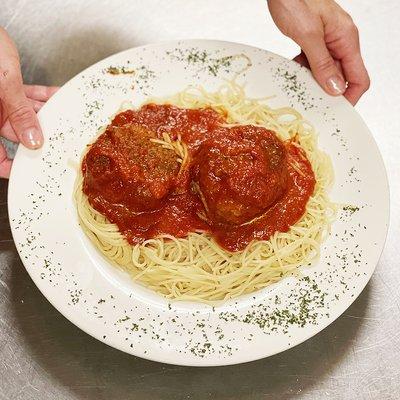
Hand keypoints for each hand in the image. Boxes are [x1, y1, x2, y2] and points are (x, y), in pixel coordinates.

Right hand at [0, 27, 57, 177]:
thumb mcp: (3, 84)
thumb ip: (18, 112)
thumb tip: (33, 140)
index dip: (11, 167)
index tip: (30, 172)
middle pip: (17, 133)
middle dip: (40, 135)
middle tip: (61, 140)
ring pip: (25, 113)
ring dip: (46, 113)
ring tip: (65, 117)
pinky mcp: (4, 86)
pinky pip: (25, 96)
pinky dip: (41, 96)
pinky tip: (56, 97)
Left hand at [268, 0, 369, 104]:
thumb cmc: (295, 0)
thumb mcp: (308, 35)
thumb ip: (321, 63)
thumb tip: (335, 88)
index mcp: (346, 39)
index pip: (359, 78)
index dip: (349, 98)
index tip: (336, 111)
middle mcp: (340, 40)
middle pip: (342, 77)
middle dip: (327, 91)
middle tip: (310, 100)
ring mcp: (328, 40)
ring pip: (326, 71)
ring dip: (313, 79)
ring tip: (298, 81)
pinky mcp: (315, 40)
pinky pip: (314, 62)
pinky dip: (304, 69)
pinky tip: (294, 67)